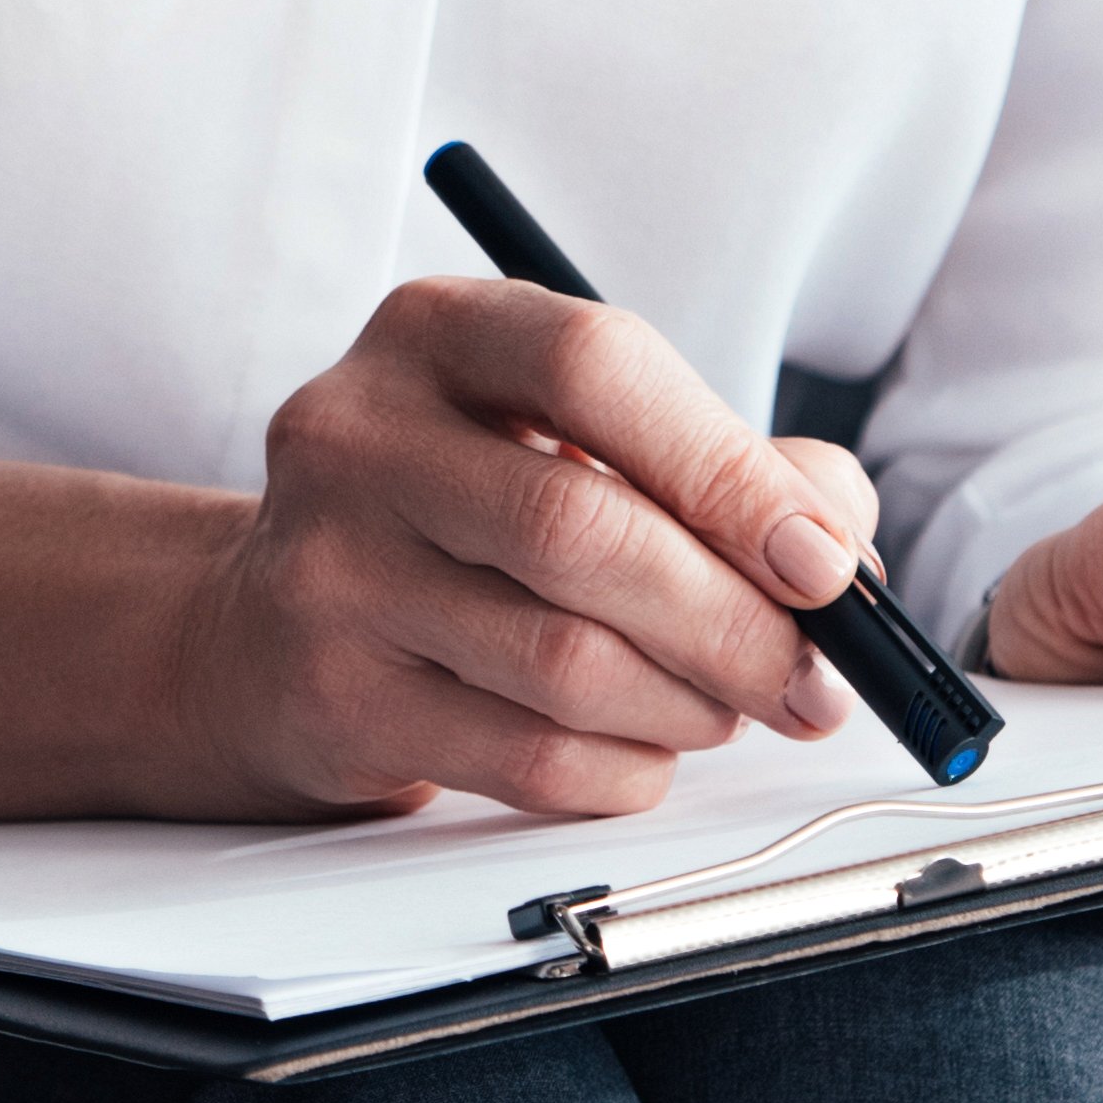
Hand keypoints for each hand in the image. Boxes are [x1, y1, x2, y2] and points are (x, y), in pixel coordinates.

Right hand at [174, 280, 881, 825]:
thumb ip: (725, 467)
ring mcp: (329, 568)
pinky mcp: (331, 696)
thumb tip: (837, 547)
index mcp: (435, 331)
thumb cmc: (461, 520)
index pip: (595, 367)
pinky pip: (526, 759)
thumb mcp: (574, 439)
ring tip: (720, 706)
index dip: (728, 471)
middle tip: (810, 679)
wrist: (265, 628)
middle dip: (733, 622)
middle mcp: (358, 434)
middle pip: (582, 530)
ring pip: (564, 662)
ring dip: (689, 705)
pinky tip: (638, 748)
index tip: (823, 564)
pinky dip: (624, 771)